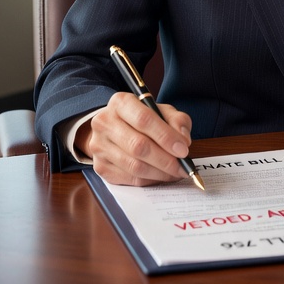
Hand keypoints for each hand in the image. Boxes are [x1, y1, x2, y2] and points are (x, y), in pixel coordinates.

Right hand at [76, 92, 193, 185]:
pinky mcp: (100, 166)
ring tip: (175, 173)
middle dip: (165, 160)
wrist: (113, 129)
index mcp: (120, 102)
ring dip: (160, 173)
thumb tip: (183, 141)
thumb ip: (177, 121)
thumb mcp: (161, 111)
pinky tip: (161, 176)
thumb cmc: (141, 119)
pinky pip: (130, 179)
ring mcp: (99, 146)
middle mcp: (105, 123)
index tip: (183, 150)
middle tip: (183, 167)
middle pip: (138, 146)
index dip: (166, 137)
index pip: (144, 119)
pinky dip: (150, 180)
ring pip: (134, 166)